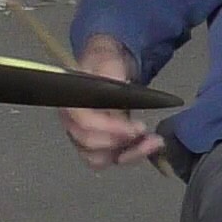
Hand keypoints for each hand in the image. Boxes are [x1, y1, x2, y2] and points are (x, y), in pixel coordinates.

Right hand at [59, 35, 169, 169]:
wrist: (107, 67)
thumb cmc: (104, 64)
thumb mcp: (108, 61)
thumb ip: (112, 73)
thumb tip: (119, 86)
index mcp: (71, 101)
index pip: (85, 122)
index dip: (110, 128)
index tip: (137, 127)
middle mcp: (71, 123)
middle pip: (89, 145)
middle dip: (120, 142)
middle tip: (144, 132)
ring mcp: (81, 137)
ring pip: (99, 158)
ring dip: (127, 153)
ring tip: (150, 142)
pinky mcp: (96, 146)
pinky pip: (109, 160)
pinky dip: (128, 156)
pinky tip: (145, 145)